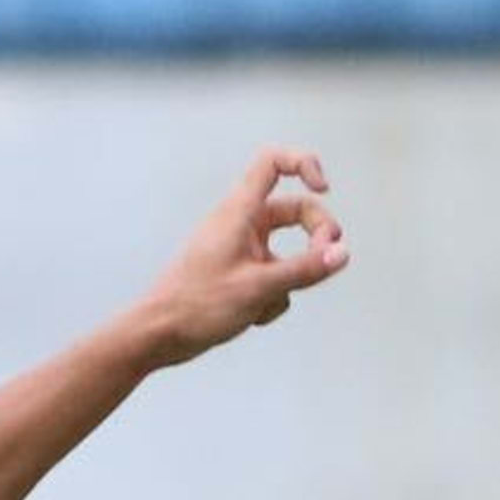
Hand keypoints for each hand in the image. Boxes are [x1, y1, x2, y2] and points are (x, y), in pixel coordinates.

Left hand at [137, 148, 347, 364]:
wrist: (157, 336)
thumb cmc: (196, 306)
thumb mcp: (259, 288)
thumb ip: (304, 269)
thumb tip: (342, 254)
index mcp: (239, 211)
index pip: (273, 163)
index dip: (304, 164)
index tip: (324, 188)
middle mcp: (240, 225)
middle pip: (296, 211)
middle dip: (317, 235)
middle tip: (327, 260)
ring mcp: (240, 250)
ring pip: (286, 254)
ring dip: (288, 281)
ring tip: (263, 303)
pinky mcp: (238, 275)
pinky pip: (272, 278)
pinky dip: (271, 297)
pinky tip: (251, 317)